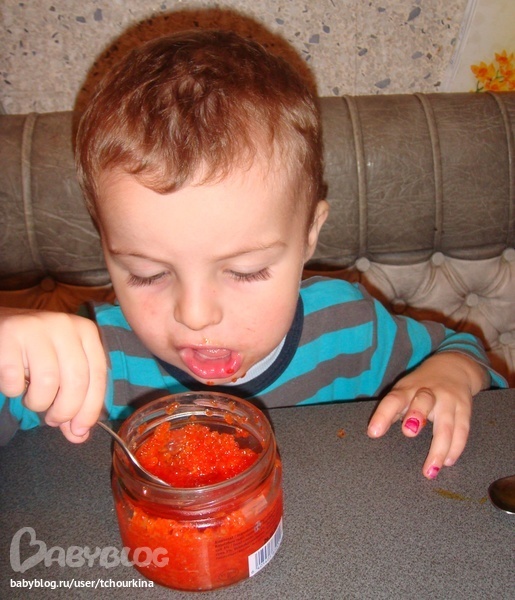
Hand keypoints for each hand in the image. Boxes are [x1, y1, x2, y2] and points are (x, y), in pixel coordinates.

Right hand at [0, 307, 106, 442]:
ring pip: (47, 382)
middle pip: (76, 381)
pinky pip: (15, 379)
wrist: (0, 327)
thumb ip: (73, 400)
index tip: (80, 430)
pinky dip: (13, 390)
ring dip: (38, 402)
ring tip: (33, 399)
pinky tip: (13, 382)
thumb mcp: (62, 370)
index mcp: (86, 332)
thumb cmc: (37, 353)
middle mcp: (65, 326)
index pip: (98, 376)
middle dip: (66, 411)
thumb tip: (80, 436)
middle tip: (54, 420)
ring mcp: (37, 327)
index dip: (90, 408)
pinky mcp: (10, 335)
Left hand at [367, 352, 487, 478]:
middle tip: (408, 432)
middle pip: (424, 401)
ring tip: (430, 470)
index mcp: (407, 389)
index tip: (373, 432)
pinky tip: (448, 461)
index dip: (383, 415)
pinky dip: (456, 447)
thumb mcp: (404, 391)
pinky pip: (462, 430)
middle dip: (417, 415)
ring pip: (446, 424)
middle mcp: (429, 392)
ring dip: (439, 448)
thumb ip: (393, 410)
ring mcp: (449, 400)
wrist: (453, 368)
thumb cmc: (421, 386)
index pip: (393, 400)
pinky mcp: (465, 409)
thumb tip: (375, 431)